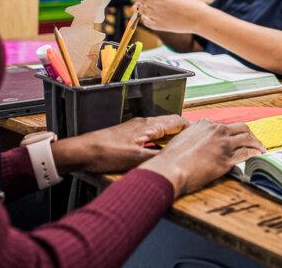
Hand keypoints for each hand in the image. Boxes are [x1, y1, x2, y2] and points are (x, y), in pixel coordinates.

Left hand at [52, 115, 187, 174]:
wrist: (80, 152)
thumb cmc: (106, 154)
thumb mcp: (135, 159)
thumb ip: (156, 158)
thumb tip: (175, 161)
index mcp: (148, 126)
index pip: (176, 120)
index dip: (190, 127)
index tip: (201, 135)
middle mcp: (143, 123)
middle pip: (169, 123)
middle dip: (182, 131)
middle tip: (193, 143)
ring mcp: (134, 128)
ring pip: (159, 129)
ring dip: (170, 136)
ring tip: (179, 147)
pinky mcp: (127, 134)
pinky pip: (150, 134)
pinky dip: (159, 140)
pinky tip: (158, 151)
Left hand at [135, 0, 208, 32]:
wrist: (200, 20)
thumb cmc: (195, 3)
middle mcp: (159, 5)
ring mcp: (158, 16)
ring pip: (141, 10)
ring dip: (141, 6)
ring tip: (146, 4)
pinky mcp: (159, 26)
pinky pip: (145, 21)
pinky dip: (145, 17)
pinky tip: (150, 15)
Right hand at [140, 119, 263, 196]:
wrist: (170, 169)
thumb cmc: (171, 158)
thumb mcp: (182, 138)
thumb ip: (193, 136)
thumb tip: (196, 141)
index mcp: (205, 124)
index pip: (223, 126)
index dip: (230, 133)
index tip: (233, 138)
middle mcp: (217, 131)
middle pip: (241, 127)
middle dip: (249, 134)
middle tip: (253, 141)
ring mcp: (223, 145)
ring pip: (247, 139)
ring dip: (256, 143)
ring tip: (261, 148)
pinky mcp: (226, 160)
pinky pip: (245, 154)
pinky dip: (253, 154)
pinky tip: (257, 156)